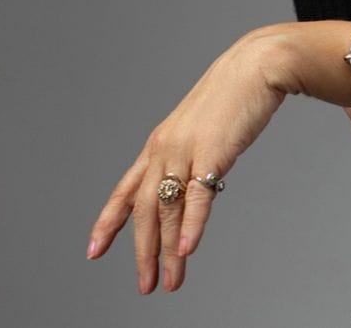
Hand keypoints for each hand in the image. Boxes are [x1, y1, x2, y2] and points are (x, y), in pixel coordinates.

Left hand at [87, 30, 287, 292]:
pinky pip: (197, 197)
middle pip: (146, 209)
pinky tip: (187, 249)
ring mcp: (186, 150)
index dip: (109, 221)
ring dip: (168, 250)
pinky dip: (191, 226)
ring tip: (171, 280)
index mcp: (160, 142)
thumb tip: (195, 180)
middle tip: (145, 284)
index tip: (94, 249)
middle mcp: (165, 149)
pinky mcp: (211, 152)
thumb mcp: (202, 125)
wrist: (256, 65)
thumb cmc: (235, 93)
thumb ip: (192, 152)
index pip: (126, 189)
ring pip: (169, 210)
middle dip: (144, 251)